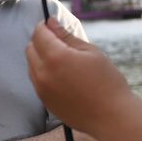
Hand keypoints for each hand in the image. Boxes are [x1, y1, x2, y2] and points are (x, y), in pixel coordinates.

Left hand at [26, 19, 132, 135]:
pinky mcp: (44, 101)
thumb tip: (51, 23)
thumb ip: (66, 36)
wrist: (111, 117)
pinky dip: (43, 73)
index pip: (38, 33)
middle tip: (60, 42)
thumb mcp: (90, 52)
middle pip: (30, 48)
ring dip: (40, 57)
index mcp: (55, 57)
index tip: (53, 25)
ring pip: (31, 65)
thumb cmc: (106, 81)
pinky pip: (36, 80)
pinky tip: (62, 76)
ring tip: (63, 61)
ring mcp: (41, 89)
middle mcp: (43, 73)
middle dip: (41, 41)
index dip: (44, 26)